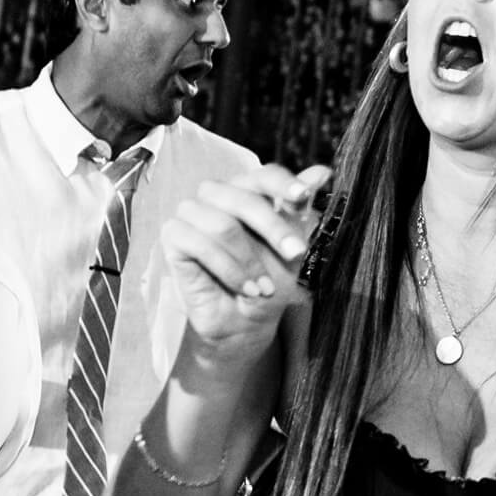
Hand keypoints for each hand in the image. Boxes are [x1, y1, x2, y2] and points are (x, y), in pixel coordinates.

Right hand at [163, 163, 332, 362]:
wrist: (246, 323)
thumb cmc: (267, 282)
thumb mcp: (290, 248)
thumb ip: (299, 211)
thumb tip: (322, 172)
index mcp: (247, 191)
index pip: (263, 175)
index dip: (283, 184)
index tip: (302, 196)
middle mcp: (216, 195)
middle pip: (244, 197)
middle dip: (274, 229)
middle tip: (296, 254)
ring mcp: (191, 213)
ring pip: (222, 225)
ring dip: (249, 261)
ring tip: (264, 287)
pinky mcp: (173, 236)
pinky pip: (200, 244)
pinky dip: (228, 270)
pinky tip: (245, 287)